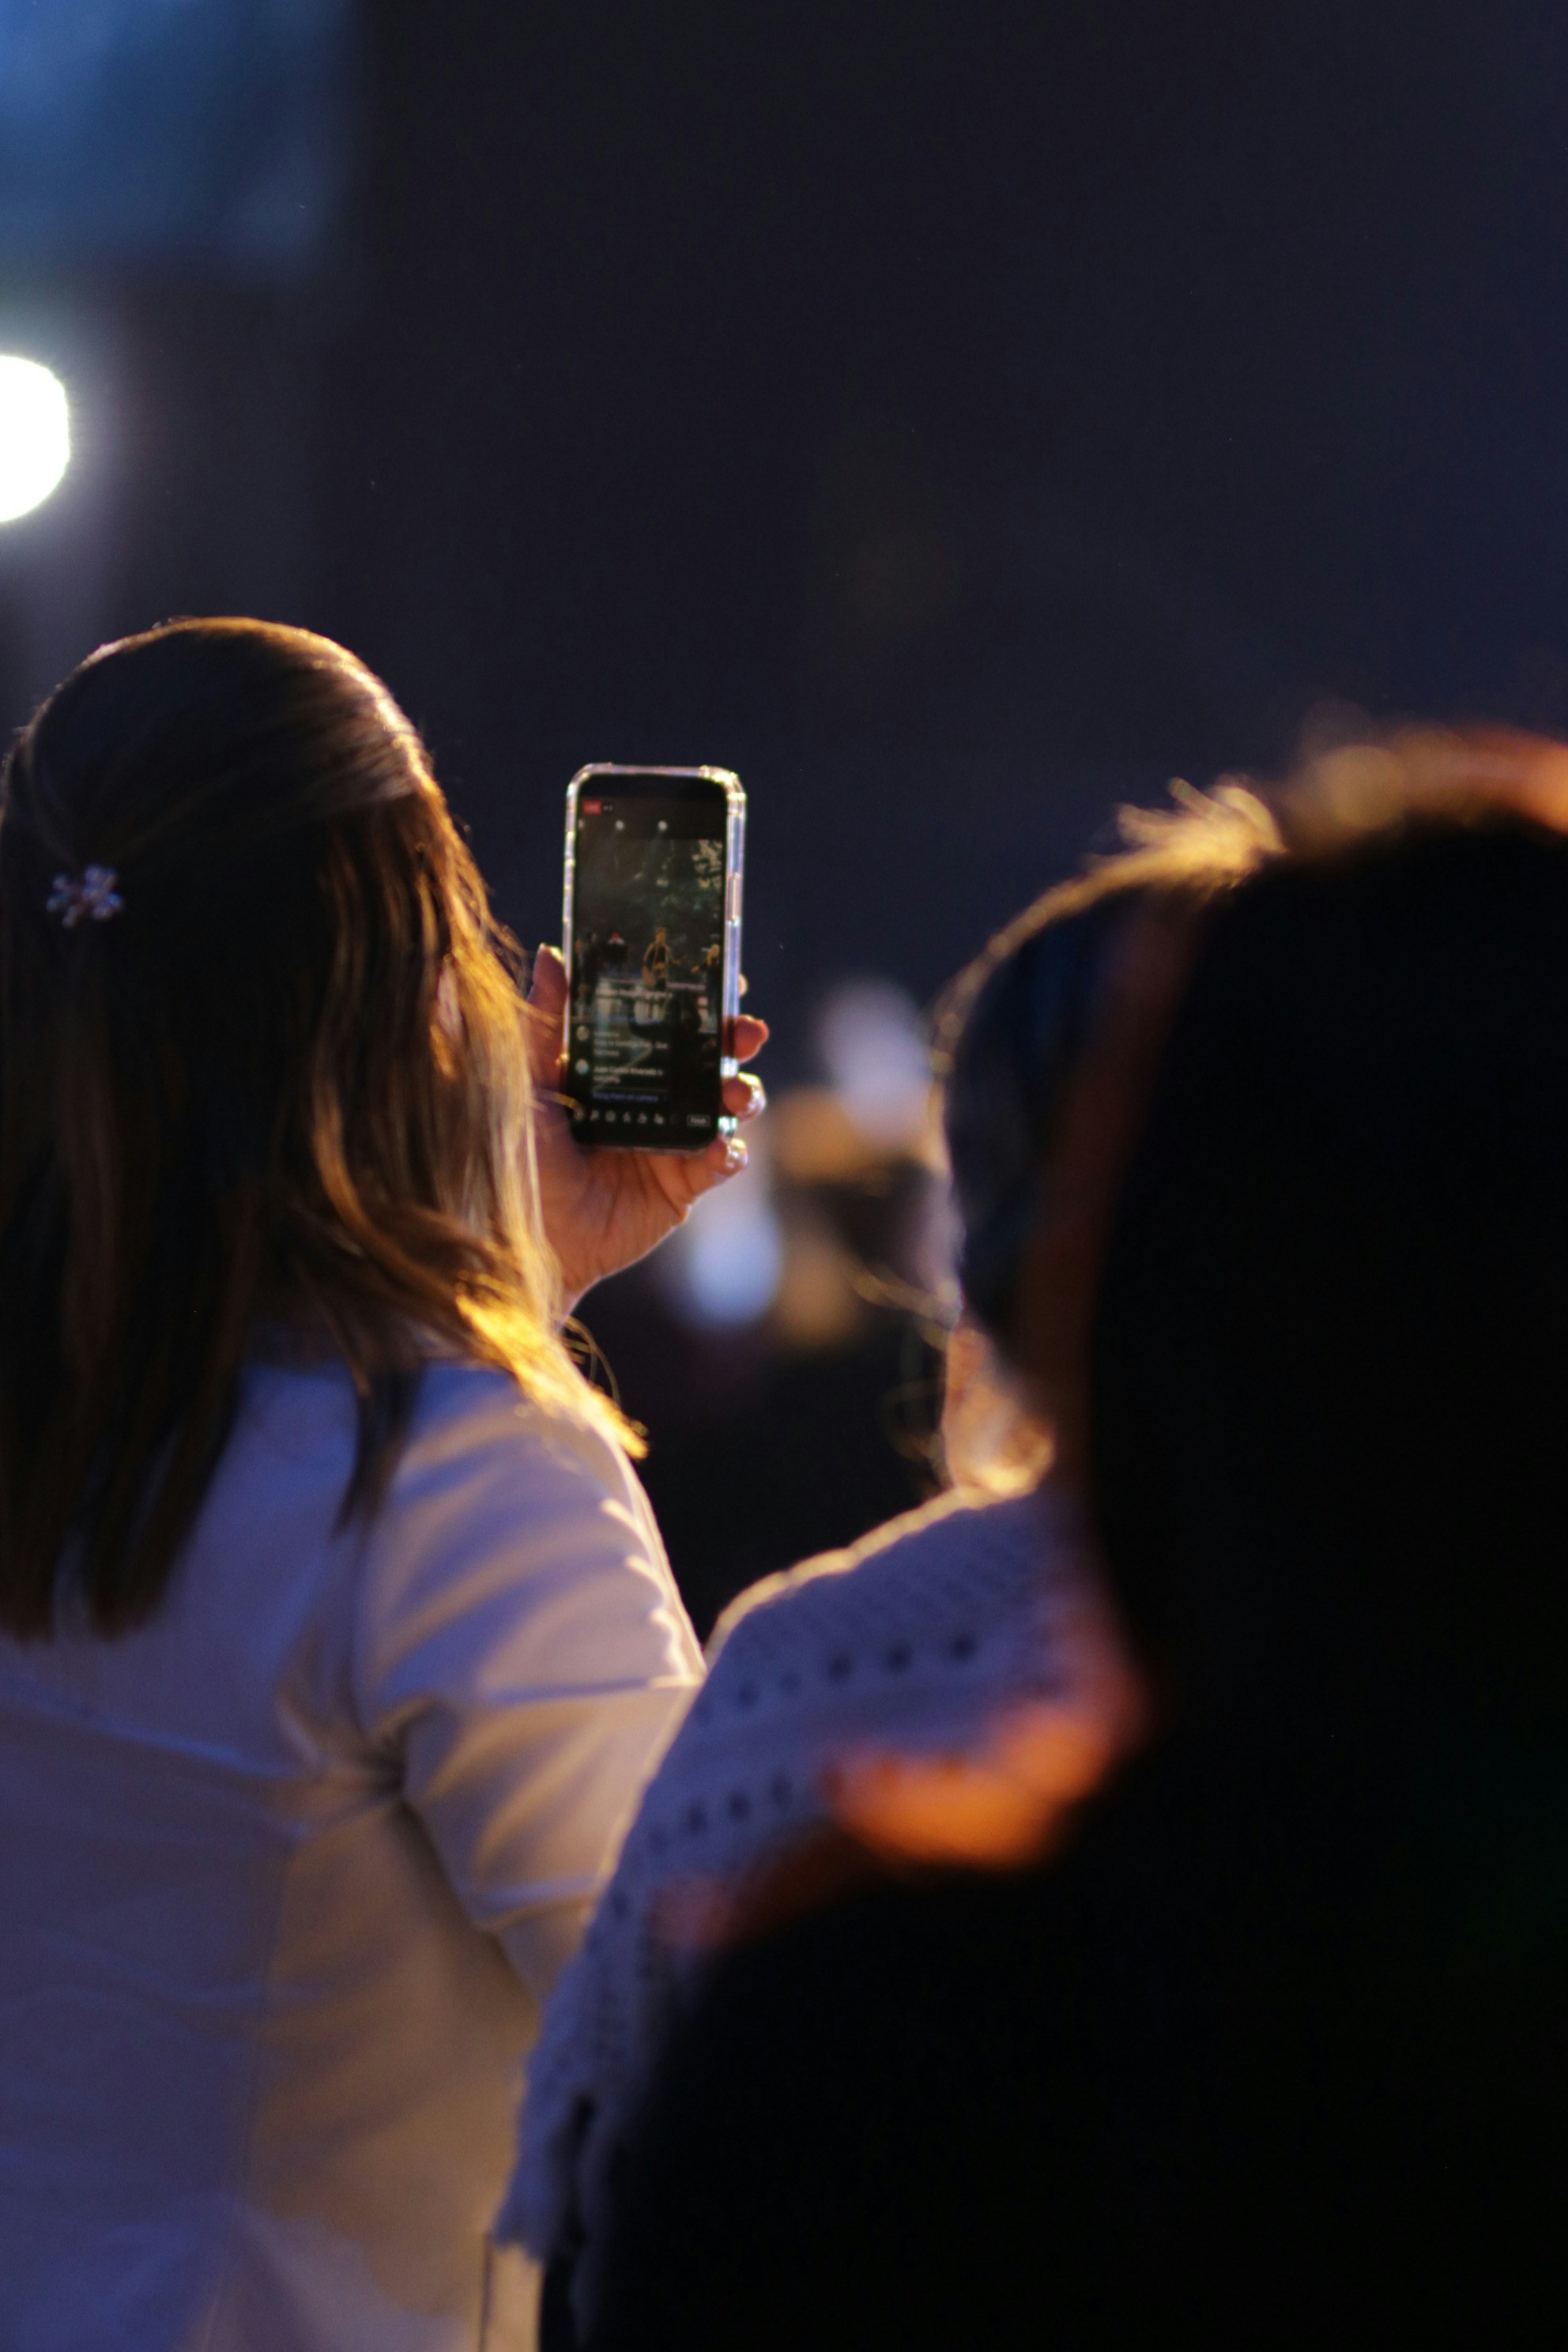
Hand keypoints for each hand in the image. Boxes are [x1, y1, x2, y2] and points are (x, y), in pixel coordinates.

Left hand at [524, 944, 767, 1311]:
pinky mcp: (681, 1185)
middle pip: (710, 1058)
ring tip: (735, 1093)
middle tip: (747, 1031)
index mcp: (619, 1067)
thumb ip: (541, 1022)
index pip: (670, 1023)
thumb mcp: (523, 1081)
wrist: (518, 1233)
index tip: (725, 978)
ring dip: (743, 1092)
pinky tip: (720, 1147)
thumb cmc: (511, 1154)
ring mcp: (672, 1140)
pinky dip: (728, 1153)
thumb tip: (551, 955)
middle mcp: (653, 1099)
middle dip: (736, 1041)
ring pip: (726, 1106)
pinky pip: (719, 1164)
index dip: (701, 1001)